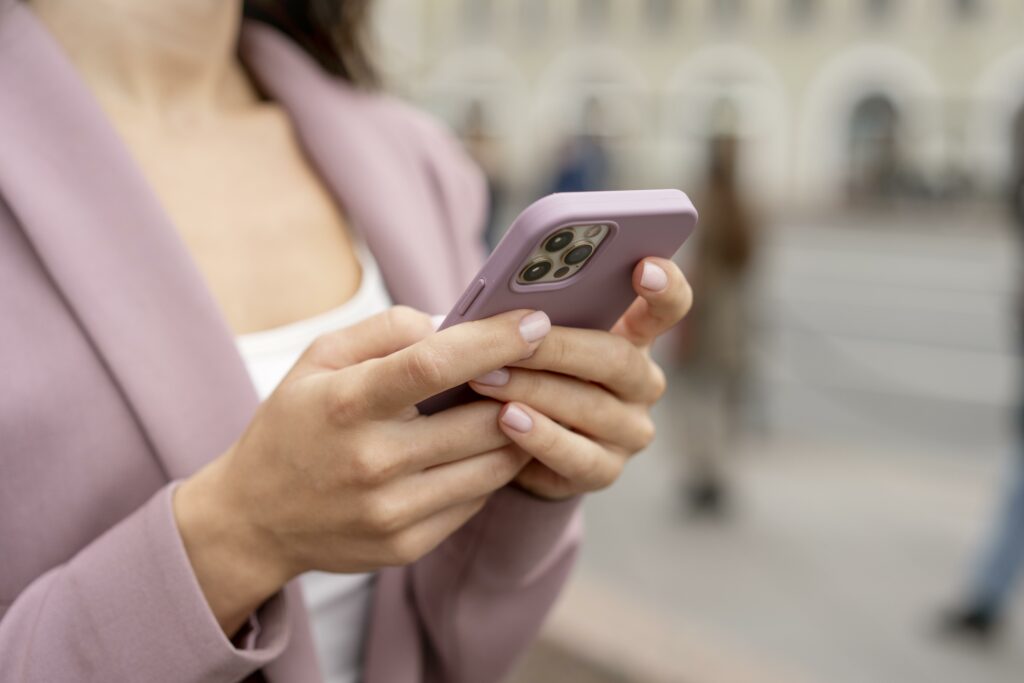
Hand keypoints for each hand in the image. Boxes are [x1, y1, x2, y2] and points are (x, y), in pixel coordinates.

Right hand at [173, 306, 552, 633]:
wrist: (254, 519)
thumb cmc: (296, 423)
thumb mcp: (320, 359)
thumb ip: (385, 330)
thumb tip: (452, 323)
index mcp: (347, 405)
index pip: (434, 366)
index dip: (493, 341)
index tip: (536, 322)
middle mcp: (372, 463)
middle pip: (481, 420)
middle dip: (519, 390)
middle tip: (532, 369)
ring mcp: (391, 512)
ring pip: (493, 465)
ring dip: (515, 432)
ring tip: (511, 407)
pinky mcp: (407, 546)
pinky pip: (476, 500)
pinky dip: (487, 470)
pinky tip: (474, 450)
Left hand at [469, 258, 691, 499]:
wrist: (517, 446)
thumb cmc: (527, 372)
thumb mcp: (535, 338)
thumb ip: (536, 314)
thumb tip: (505, 297)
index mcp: (634, 336)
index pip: (669, 307)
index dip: (665, 286)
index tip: (644, 267)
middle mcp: (642, 383)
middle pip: (618, 358)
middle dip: (560, 347)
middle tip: (514, 336)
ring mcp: (630, 430)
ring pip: (592, 407)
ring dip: (534, 390)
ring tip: (488, 378)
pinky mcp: (606, 470)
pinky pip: (577, 456)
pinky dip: (539, 437)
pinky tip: (507, 420)